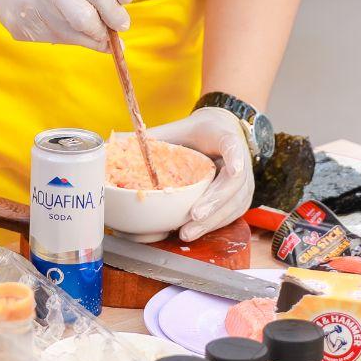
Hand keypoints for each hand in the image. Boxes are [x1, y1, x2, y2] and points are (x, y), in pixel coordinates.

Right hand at [0, 0, 131, 48]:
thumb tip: (126, 2)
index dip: (115, 13)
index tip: (124, 24)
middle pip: (85, 21)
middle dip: (103, 31)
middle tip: (110, 33)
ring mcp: (28, 9)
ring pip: (71, 36)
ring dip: (86, 35)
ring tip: (85, 25)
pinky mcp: (18, 28)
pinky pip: (54, 40)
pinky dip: (64, 34)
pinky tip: (56, 19)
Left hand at [147, 106, 256, 240]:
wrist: (222, 132)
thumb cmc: (199, 132)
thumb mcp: (179, 128)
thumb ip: (153, 136)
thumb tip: (117, 142)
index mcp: (226, 137)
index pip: (234, 145)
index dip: (235, 158)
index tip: (234, 169)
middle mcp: (241, 161)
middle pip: (234, 184)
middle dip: (214, 202)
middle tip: (194, 215)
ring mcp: (244, 182)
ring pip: (233, 205)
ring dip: (212, 221)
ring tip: (188, 232)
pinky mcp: (240, 198)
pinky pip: (229, 215)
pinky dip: (212, 225)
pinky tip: (193, 232)